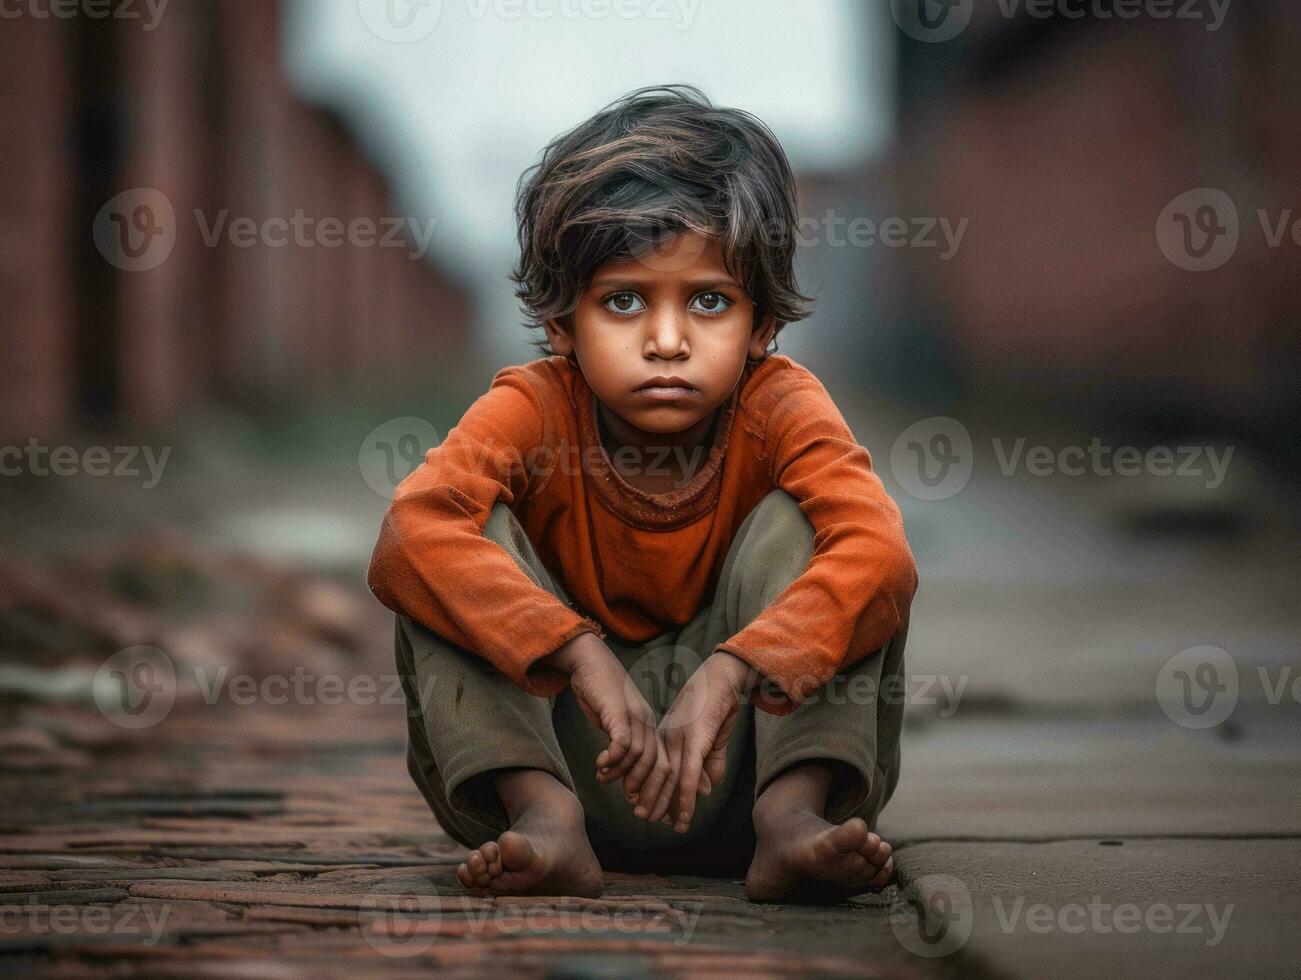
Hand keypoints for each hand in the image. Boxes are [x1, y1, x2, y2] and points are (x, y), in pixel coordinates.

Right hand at [543, 632, 673, 820]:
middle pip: (658, 764)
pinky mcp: (618, 709)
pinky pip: (622, 741)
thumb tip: (617, 771)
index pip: (665, 763)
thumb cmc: (600, 693)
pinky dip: (613, 758)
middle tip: (632, 805)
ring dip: (622, 773)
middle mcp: (648, 721)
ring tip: (604, 779)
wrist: (589, 660)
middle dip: (647, 790)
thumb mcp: (615, 721)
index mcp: (651, 726)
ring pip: (639, 756)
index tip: (644, 806)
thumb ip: (621, 743)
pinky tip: (600, 764)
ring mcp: (635, 714)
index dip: (657, 789)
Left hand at [658, 651, 756, 832]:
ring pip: (670, 780)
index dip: (650, 789)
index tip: (650, 807)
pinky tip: (684, 816)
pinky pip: (689, 775)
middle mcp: (668, 739)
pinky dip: (686, 798)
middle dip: (651, 799)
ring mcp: (680, 738)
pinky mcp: (695, 739)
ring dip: (665, 805)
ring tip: (664, 824)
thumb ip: (709, 764)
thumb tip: (705, 790)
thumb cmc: (717, 705)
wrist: (724, 676)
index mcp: (666, 737)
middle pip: (656, 776)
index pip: (655, 770)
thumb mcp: (712, 739)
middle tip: (645, 818)